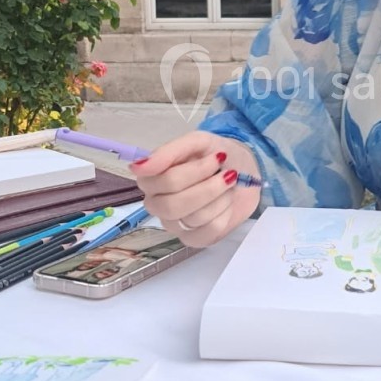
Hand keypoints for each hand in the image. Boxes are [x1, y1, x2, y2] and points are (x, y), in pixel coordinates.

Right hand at [132, 131, 261, 248]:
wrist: (243, 171)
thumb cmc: (215, 155)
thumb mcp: (197, 141)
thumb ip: (168, 151)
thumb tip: (137, 167)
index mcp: (151, 179)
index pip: (164, 181)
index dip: (195, 171)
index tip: (217, 158)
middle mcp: (157, 203)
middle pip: (173, 205)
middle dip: (208, 188)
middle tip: (228, 174)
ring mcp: (173, 224)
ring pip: (193, 218)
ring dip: (220, 198)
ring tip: (228, 185)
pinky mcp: (193, 239)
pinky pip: (208, 231)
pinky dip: (225, 213)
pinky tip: (226, 202)